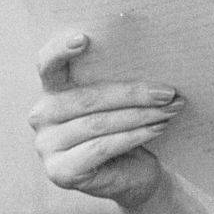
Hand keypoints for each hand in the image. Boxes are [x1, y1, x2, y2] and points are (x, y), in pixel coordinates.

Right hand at [29, 32, 184, 209]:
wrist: (135, 175)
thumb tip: (160, 57)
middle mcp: (42, 116)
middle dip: (134, 93)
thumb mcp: (122, 99)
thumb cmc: (128, 126)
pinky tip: (158, 128)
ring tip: (171, 109)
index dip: (61, 50)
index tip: (84, 38)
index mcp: (53, 90)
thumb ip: (121, 78)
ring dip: (141, 115)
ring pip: (99, 123)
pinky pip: (102, 147)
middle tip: (168, 92)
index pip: (48, 65)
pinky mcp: (60, 172)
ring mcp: (47, 146)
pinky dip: (135, 136)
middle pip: (88, 97)